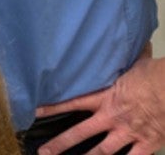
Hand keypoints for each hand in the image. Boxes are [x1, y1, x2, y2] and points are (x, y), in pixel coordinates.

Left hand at [35, 45, 164, 154]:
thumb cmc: (155, 74)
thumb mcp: (136, 65)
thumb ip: (127, 60)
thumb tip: (131, 43)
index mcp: (106, 98)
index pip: (73, 103)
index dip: (53, 108)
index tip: (35, 113)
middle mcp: (112, 117)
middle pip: (80, 133)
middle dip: (61, 143)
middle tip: (43, 152)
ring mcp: (129, 132)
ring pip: (102, 152)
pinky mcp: (147, 144)